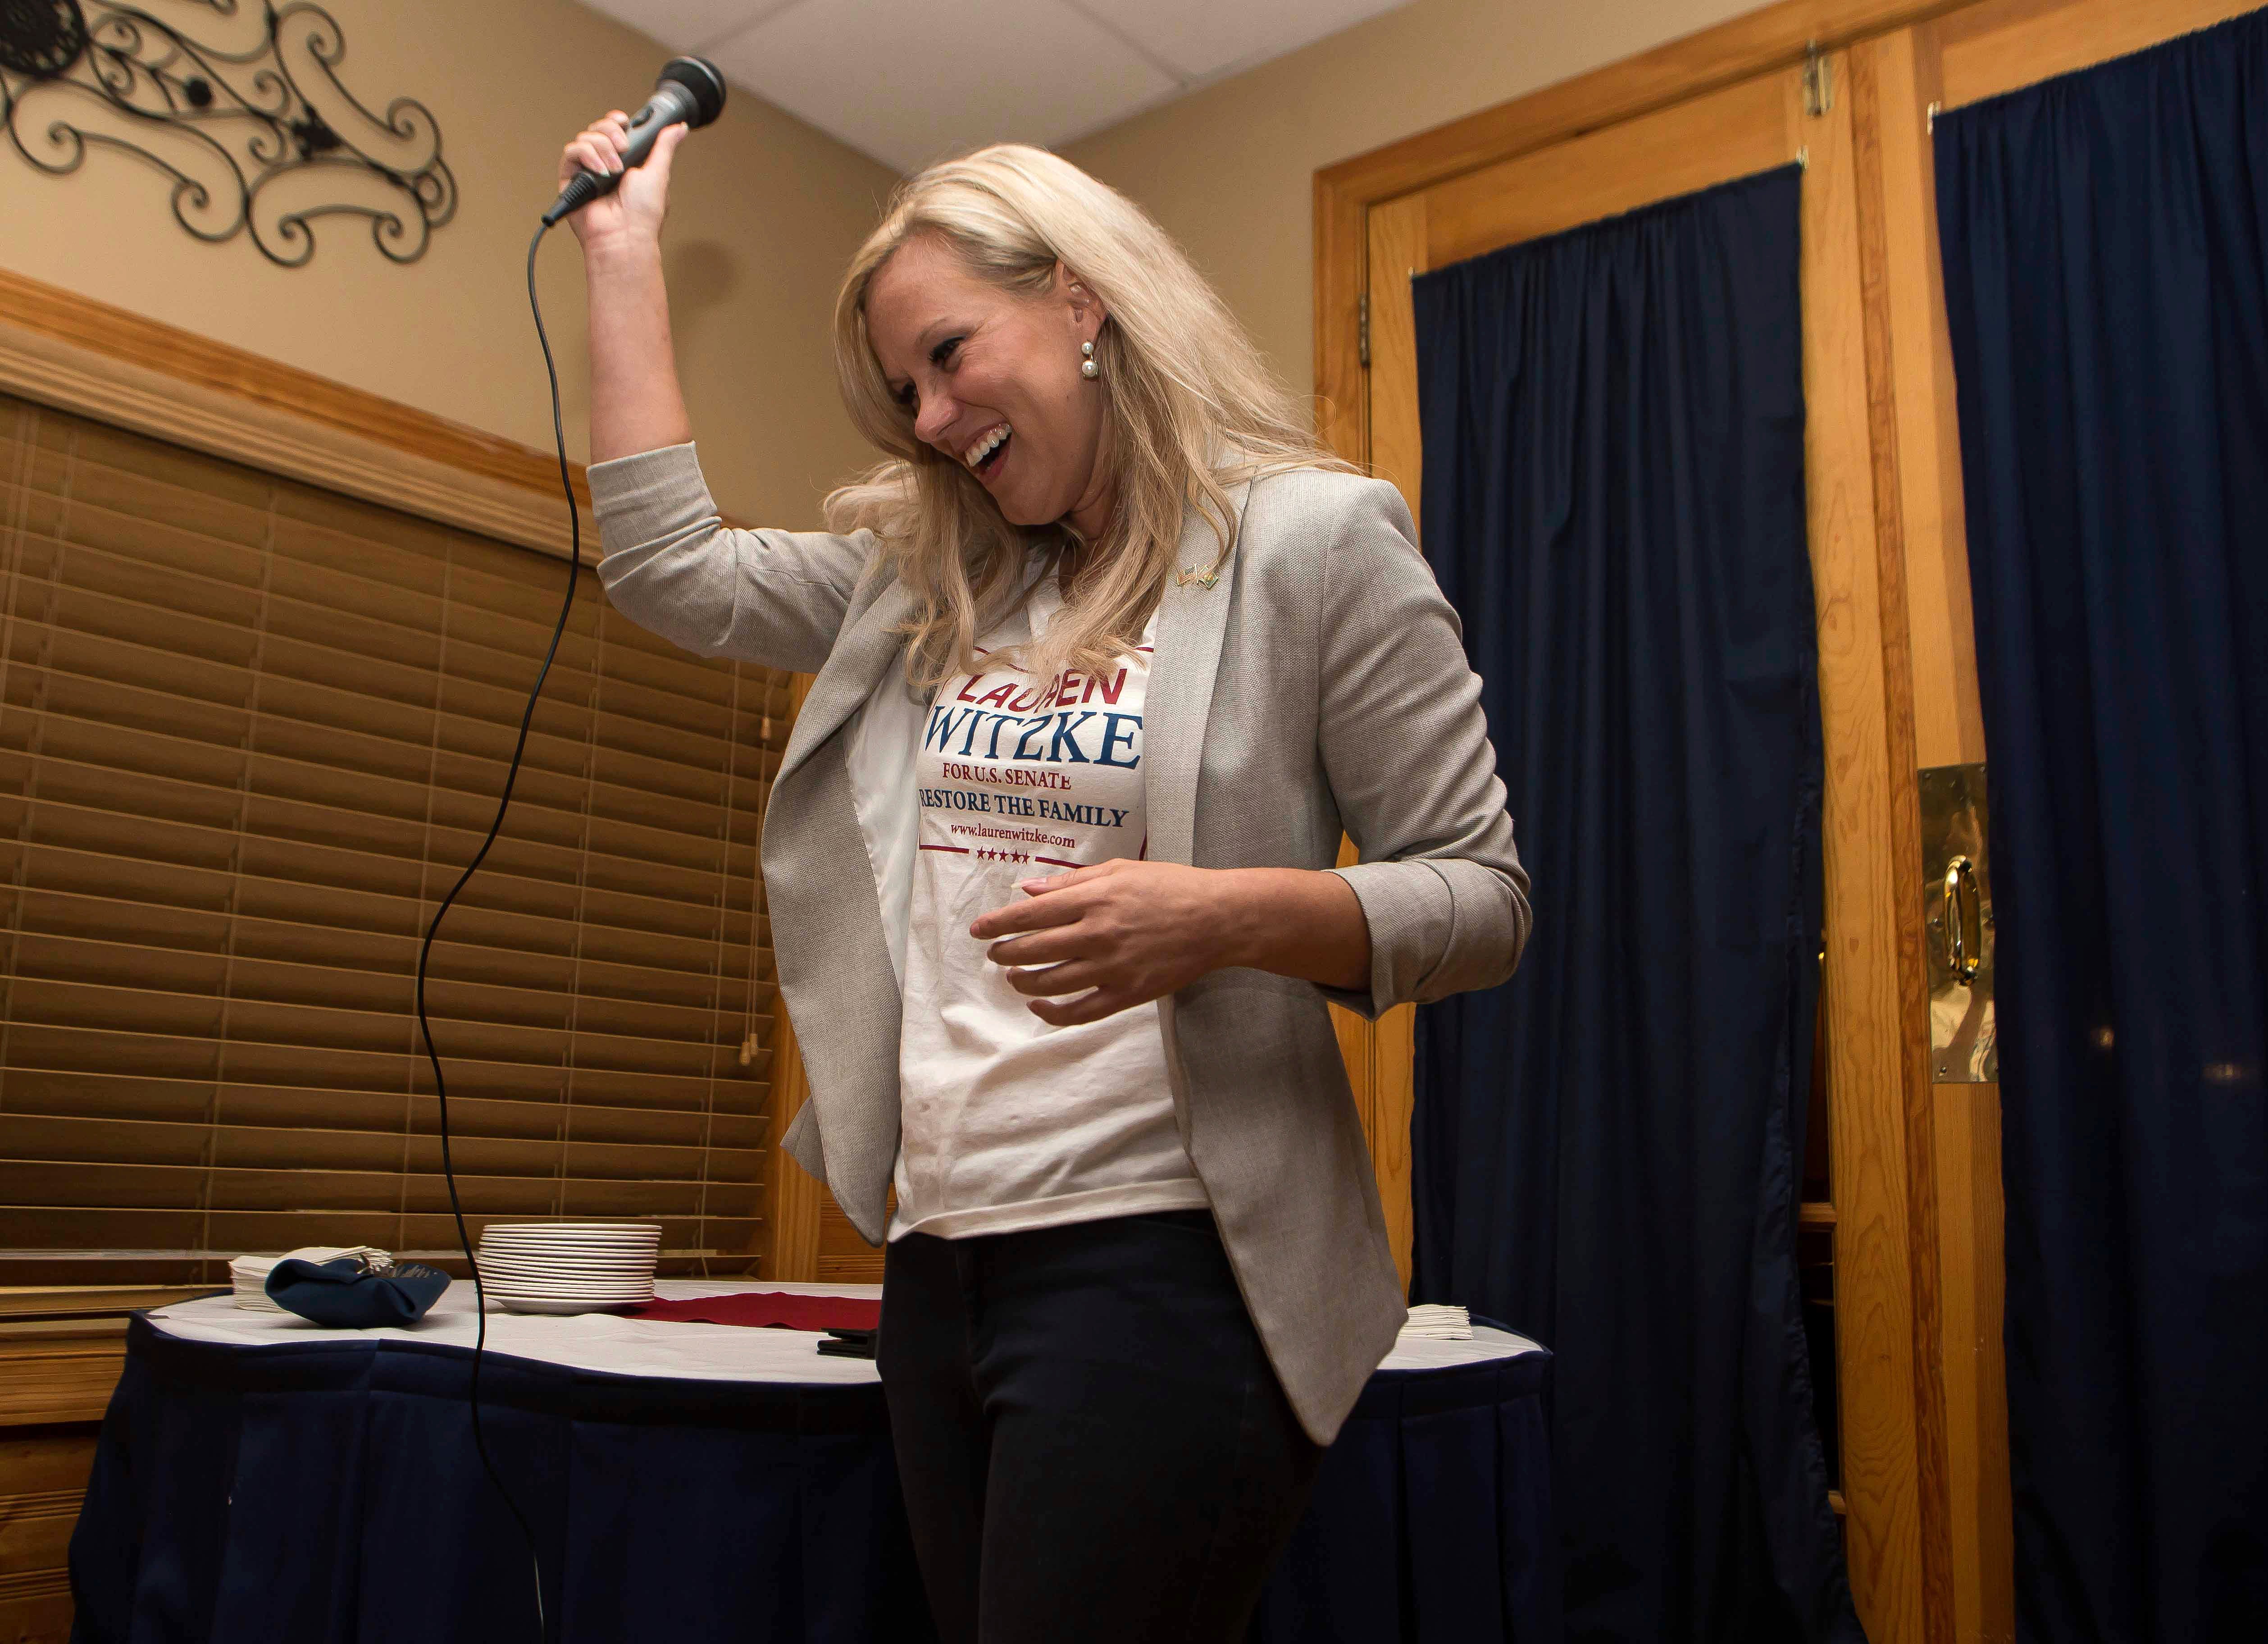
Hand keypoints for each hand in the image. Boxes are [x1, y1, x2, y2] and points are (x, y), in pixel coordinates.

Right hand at [557, 111, 687, 250]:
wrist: (625, 236)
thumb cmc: (643, 214)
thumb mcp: (659, 173)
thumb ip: (665, 147)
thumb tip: (679, 128)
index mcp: (626, 161)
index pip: (614, 129)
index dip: (617, 121)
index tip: (625, 122)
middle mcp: (605, 163)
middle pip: (599, 128)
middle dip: (611, 131)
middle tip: (624, 149)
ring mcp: (588, 171)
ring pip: (586, 137)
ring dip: (603, 148)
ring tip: (614, 172)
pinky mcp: (571, 179)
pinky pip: (571, 152)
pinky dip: (587, 156)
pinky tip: (601, 173)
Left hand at [971, 859, 1229, 1026]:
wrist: (1218, 919)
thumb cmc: (1171, 888)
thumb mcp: (1120, 871)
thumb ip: (1071, 882)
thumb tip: (1028, 889)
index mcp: (1095, 899)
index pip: (1031, 914)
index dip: (998, 924)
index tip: (979, 930)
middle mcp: (1099, 934)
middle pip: (1034, 949)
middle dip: (1006, 953)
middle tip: (996, 953)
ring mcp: (1112, 967)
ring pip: (1050, 982)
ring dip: (1023, 982)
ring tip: (1014, 977)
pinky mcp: (1127, 994)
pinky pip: (1079, 1012)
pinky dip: (1052, 1013)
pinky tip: (1038, 1006)